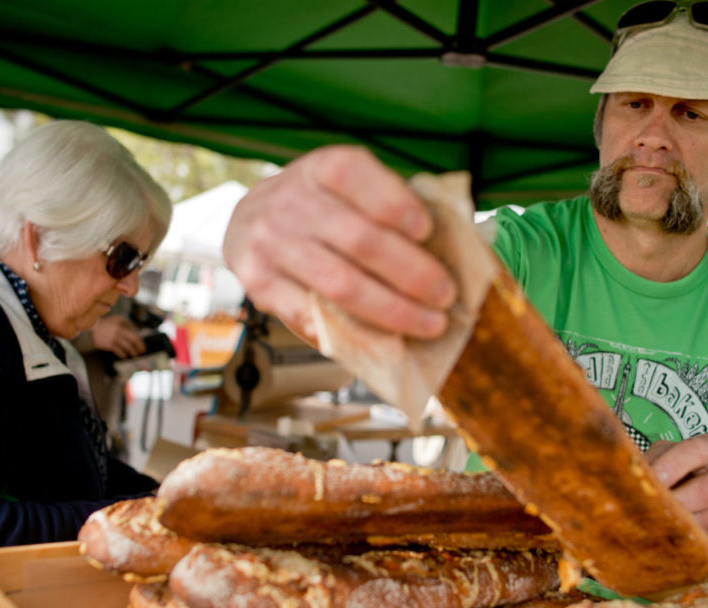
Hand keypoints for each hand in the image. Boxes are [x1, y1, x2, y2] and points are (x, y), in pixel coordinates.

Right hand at [91, 315, 145, 358]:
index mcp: (123, 321)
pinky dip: (123, 354)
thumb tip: (139, 337)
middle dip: (140, 346)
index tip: (142, 345)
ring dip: (133, 352)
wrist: (92, 329)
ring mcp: (114, 336)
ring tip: (135, 355)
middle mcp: (120, 328)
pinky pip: (119, 351)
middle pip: (134, 339)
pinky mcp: (109, 344)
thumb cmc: (108, 325)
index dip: (140, 340)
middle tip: (143, 351)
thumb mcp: (118, 320)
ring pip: (128, 346)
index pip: (135, 332)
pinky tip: (125, 356)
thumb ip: (128, 326)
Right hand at [223, 145, 456, 343]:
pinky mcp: (257, 281)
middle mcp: (290, 201)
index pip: (355, 176)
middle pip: (359, 239)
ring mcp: (270, 242)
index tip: (428, 231)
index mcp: (322, 168)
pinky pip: (309, 314)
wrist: (249, 220)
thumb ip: (392, 207)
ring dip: (392, 310)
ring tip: (428, 324)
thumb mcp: (350, 190)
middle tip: (445, 295)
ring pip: (340, 284)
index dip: (394, 203)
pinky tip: (381, 341)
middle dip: (412, 272)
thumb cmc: (322, 208)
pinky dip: (349, 332)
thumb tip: (458, 245)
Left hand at [645, 435, 707, 556]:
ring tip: (657, 531)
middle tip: (648, 514)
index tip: (651, 480)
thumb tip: (626, 477)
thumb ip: (652, 462)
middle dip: (676, 504)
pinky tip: (680, 548)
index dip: (672, 465)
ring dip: (685, 528)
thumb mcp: (670, 458)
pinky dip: (702, 548)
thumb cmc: (687, 474)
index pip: (696, 451)